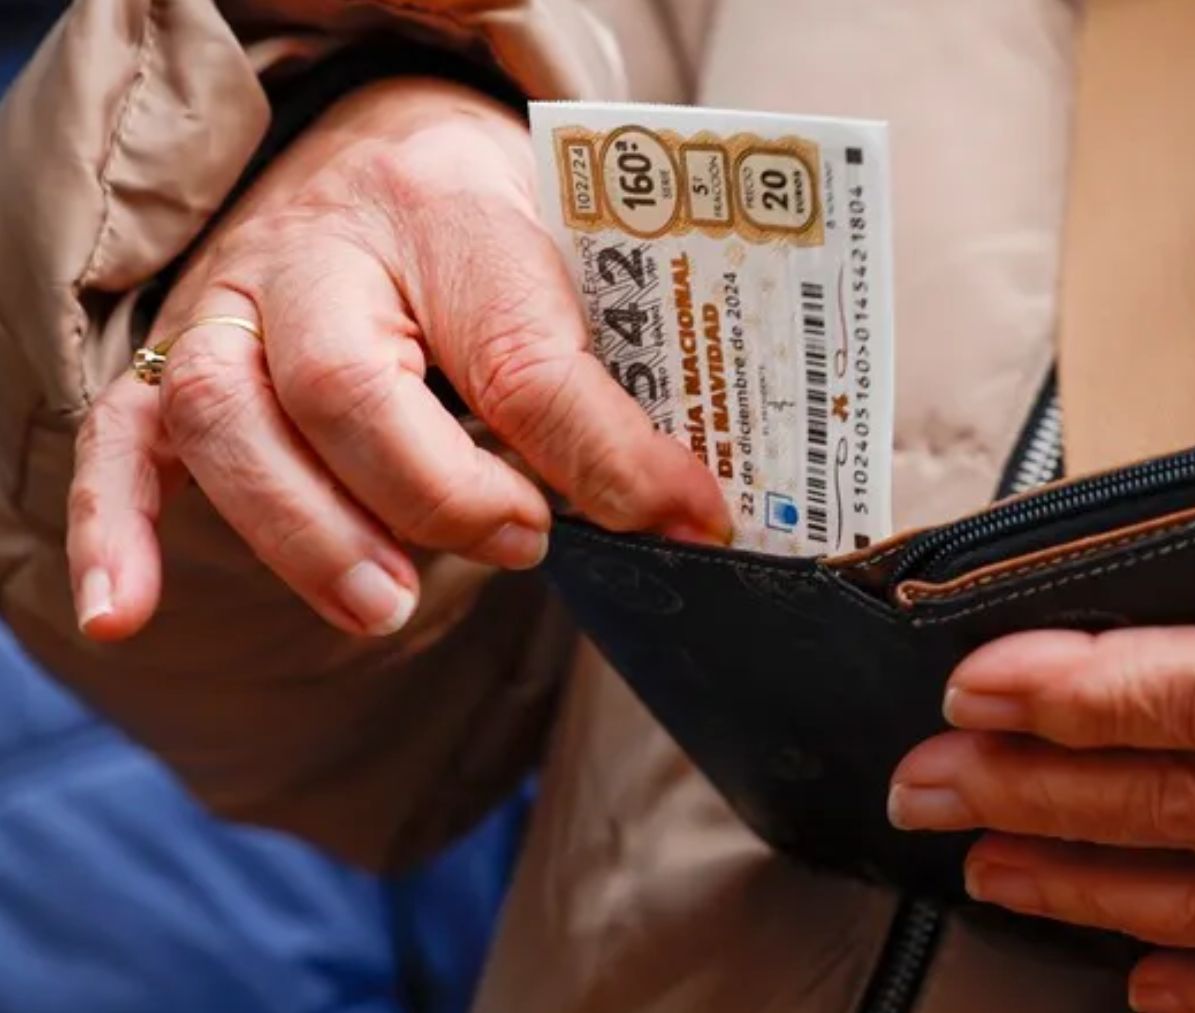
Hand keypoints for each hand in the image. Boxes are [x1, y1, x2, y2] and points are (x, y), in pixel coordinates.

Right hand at [67, 77, 728, 639]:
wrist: (389, 146)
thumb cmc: (496, 223)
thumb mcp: (574, 261)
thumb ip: (612, 374)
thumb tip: (687, 515)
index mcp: (450, 212)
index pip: (520, 349)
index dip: (605, 454)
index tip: (687, 517)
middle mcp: (323, 252)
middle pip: (346, 385)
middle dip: (438, 495)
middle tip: (525, 543)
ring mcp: (233, 305)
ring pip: (229, 418)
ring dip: (309, 532)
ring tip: (390, 607)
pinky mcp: (176, 359)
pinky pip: (121, 440)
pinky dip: (117, 531)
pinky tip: (128, 616)